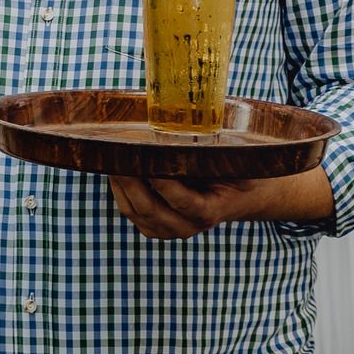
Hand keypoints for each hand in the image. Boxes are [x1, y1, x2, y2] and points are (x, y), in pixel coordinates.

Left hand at [109, 170, 329, 239]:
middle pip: (149, 208)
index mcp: (208, 212)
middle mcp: (187, 227)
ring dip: (119, 184)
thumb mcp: (237, 162)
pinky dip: (119, 190)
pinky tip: (113, 167)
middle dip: (130, 180)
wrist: (242, 197)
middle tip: (117, 152)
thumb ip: (218, 152)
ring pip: (134, 210)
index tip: (147, 159)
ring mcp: (168, 230)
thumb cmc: (239, 173)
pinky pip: (130, 210)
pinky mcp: (154, 227)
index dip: (162, 182)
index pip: (182, 201)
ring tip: (110, 156)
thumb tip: (196, 123)